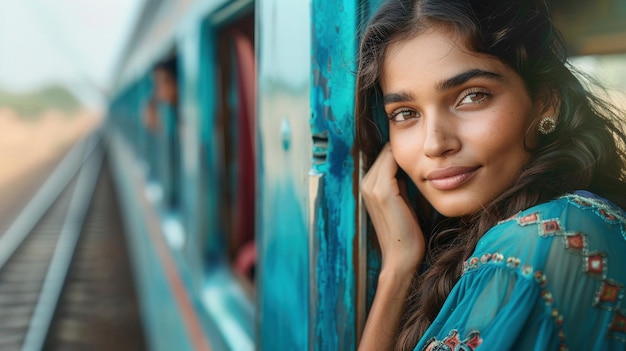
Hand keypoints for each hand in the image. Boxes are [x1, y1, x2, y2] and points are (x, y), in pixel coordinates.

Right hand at [361, 143, 424, 276]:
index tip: (420, 153)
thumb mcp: (401, 202)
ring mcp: (372, 187)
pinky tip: (423, 165)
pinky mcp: (383, 192)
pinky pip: (393, 162)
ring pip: (390, 153)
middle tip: (425, 153)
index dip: (402, 153)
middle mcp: (365, 183)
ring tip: (425, 158)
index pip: (385, 155)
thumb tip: (406, 169)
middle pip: (386, 152)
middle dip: (404, 151)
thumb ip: (399, 184)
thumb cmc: (406, 232)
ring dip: (407, 154)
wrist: (401, 258)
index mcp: (368, 186)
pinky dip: (407, 160)